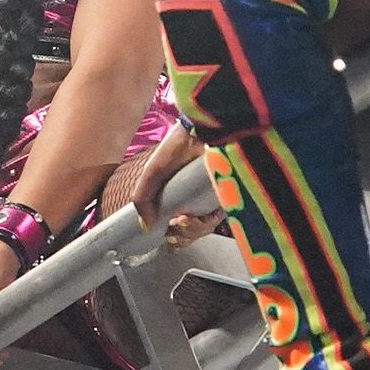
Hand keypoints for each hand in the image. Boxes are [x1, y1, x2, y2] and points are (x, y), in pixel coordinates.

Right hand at [135, 122, 217, 246]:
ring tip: (181, 217)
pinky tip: (191, 215)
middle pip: (190, 235)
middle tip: (174, 222)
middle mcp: (197, 202)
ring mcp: (212, 202)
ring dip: (188, 230)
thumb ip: (142, 199)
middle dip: (180, 236)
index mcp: (180, 199)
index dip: (173, 237)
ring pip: (202, 232)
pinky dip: (201, 224)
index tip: (167, 234)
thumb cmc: (176, 148)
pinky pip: (215, 223)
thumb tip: (145, 226)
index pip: (178, 230)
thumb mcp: (152, 173)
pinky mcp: (227, 198)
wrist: (198, 132)